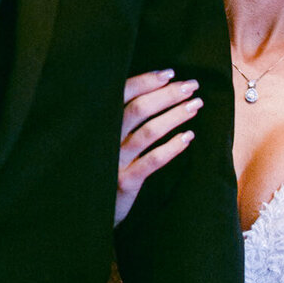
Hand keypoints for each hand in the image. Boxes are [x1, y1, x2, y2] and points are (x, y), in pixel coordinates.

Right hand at [115, 70, 201, 222]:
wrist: (87, 209)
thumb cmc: (103, 166)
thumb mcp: (105, 139)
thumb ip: (120, 118)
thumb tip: (154, 90)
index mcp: (100, 123)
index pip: (122, 94)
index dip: (146, 81)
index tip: (170, 73)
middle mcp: (105, 139)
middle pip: (138, 109)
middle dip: (167, 95)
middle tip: (192, 86)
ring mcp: (115, 161)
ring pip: (148, 132)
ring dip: (175, 116)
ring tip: (196, 105)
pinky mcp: (125, 182)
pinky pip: (153, 161)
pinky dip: (172, 147)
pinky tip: (188, 137)